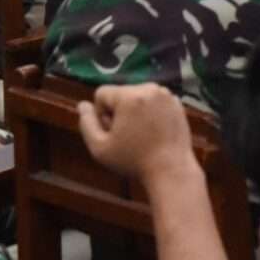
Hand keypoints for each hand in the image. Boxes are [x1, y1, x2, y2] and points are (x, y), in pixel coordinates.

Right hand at [78, 83, 194, 183]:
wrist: (171, 170)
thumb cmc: (133, 161)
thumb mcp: (100, 148)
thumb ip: (87, 124)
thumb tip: (83, 105)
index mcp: (129, 96)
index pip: (102, 93)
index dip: (101, 114)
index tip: (112, 132)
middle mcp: (149, 88)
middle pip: (121, 93)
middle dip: (119, 111)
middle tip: (127, 136)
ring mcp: (166, 95)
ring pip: (137, 96)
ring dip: (134, 111)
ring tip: (141, 135)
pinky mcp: (177, 103)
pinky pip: (154, 101)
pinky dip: (151, 112)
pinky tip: (154, 133)